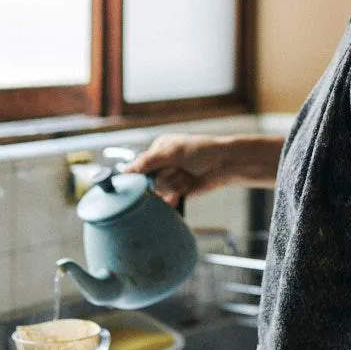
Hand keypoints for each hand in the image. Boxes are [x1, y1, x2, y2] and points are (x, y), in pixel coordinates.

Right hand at [119, 133, 282, 206]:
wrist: (226, 164)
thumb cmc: (202, 151)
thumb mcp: (172, 152)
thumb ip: (148, 162)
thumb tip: (124, 171)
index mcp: (159, 149)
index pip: (140, 164)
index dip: (140, 174)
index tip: (139, 182)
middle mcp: (163, 163)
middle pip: (149, 180)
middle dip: (163, 179)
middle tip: (177, 172)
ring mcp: (172, 177)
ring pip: (159, 191)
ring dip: (172, 186)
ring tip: (185, 178)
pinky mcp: (180, 191)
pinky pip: (168, 200)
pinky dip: (173, 199)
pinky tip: (180, 196)